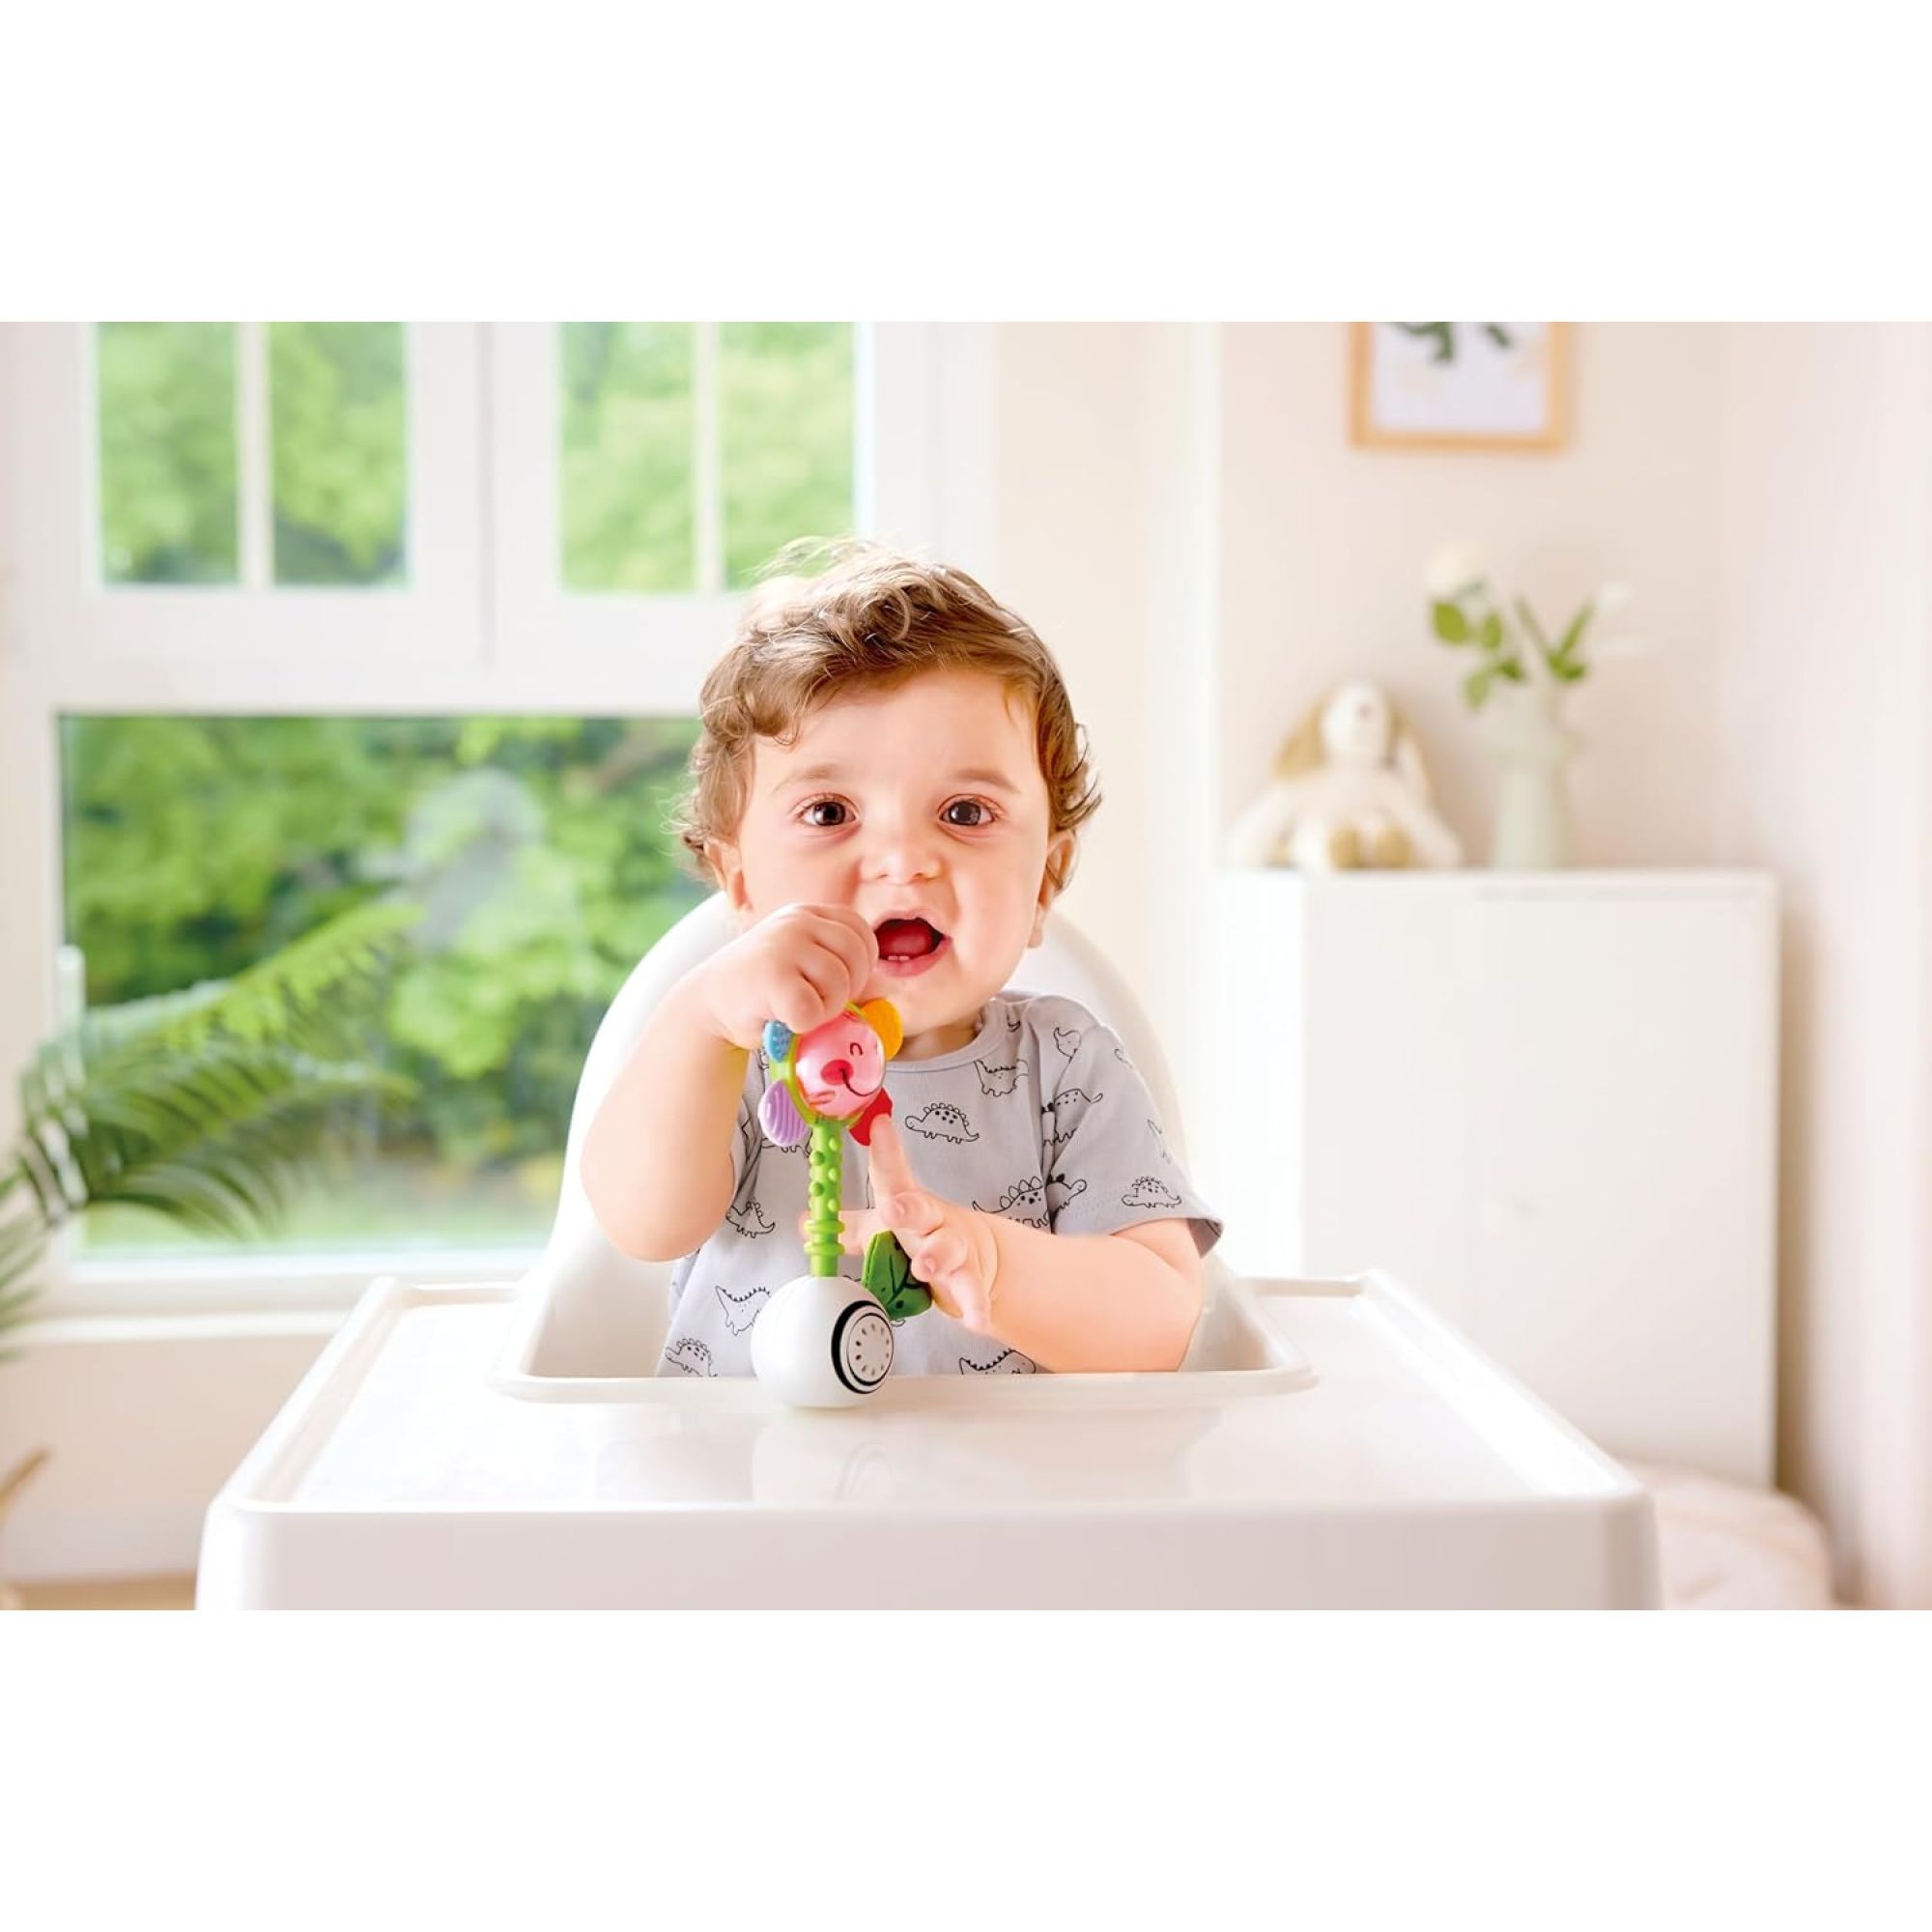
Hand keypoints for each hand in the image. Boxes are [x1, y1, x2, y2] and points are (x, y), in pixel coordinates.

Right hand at [694, 903, 878, 1050]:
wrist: (708, 1005)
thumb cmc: (763, 990)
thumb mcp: (802, 963)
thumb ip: (837, 965)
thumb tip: (883, 996)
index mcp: (809, 913)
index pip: (861, 933)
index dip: (860, 965)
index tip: (838, 983)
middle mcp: (797, 921)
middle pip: (857, 956)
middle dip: (846, 989)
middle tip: (818, 1002)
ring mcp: (783, 944)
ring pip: (839, 983)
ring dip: (824, 1009)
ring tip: (795, 1009)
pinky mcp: (771, 975)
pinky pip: (812, 1010)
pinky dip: (802, 1024)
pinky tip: (780, 1017)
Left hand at [809, 1115, 1000, 1333]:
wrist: (978, 1255)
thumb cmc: (921, 1234)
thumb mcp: (883, 1227)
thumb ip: (847, 1227)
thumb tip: (805, 1222)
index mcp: (907, 1202)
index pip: (892, 1175)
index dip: (885, 1151)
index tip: (880, 1126)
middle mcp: (932, 1220)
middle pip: (920, 1209)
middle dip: (907, 1208)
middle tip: (891, 1210)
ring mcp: (954, 1247)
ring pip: (947, 1249)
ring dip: (936, 1257)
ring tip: (926, 1268)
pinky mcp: (970, 1277)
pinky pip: (972, 1291)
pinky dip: (975, 1304)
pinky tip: (975, 1319)